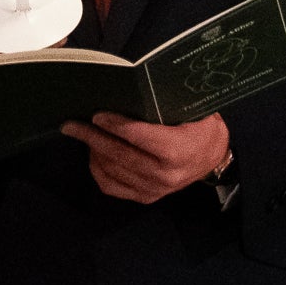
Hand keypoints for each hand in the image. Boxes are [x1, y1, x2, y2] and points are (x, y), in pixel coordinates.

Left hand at [63, 111, 229, 202]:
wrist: (214, 156)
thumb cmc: (201, 128)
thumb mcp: (193, 110)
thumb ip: (165, 103)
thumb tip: (131, 87)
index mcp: (179, 151)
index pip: (138, 137)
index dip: (114, 125)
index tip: (96, 114)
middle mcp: (165, 175)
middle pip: (119, 154)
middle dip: (92, 137)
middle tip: (72, 124)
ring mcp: (154, 189)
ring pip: (111, 169)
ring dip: (93, 151)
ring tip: (83, 135)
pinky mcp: (146, 197)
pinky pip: (111, 186)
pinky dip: (98, 170)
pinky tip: (94, 155)